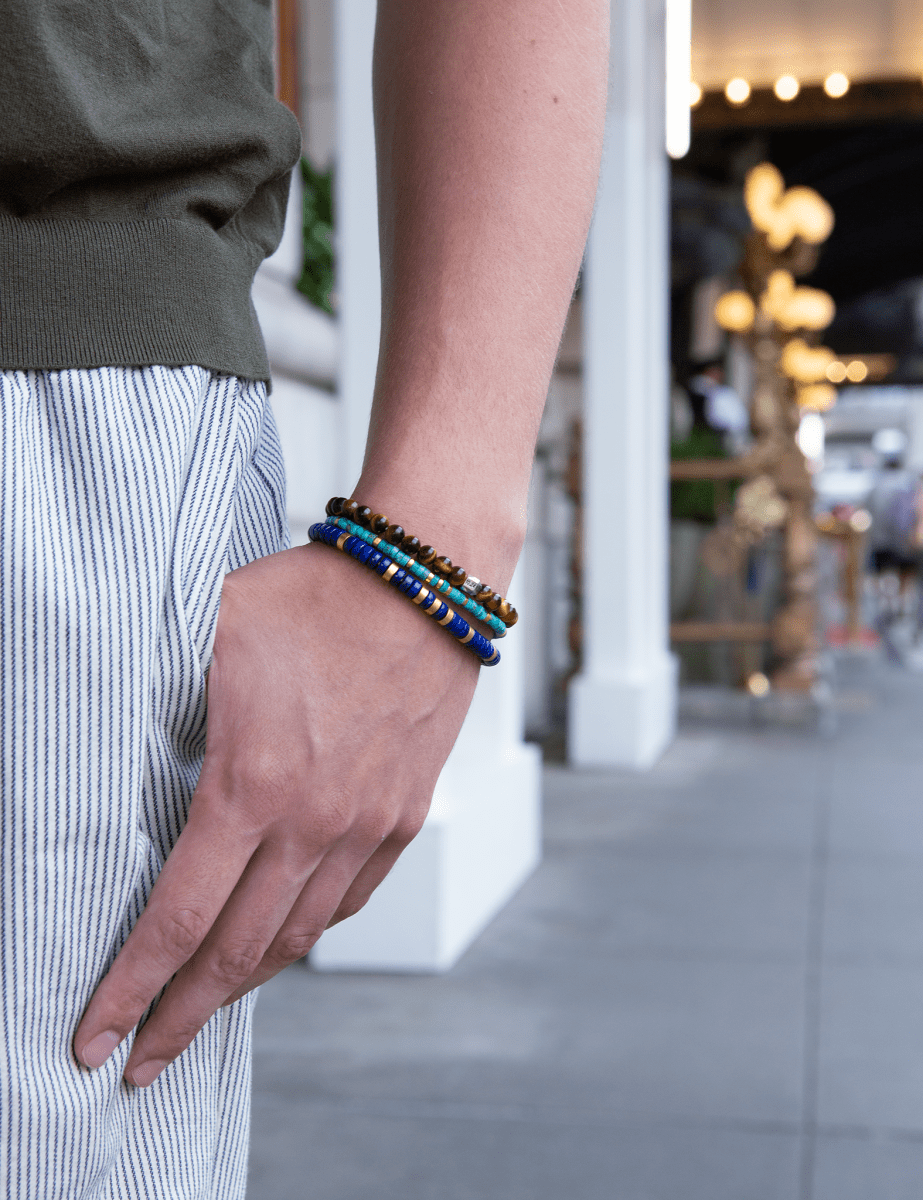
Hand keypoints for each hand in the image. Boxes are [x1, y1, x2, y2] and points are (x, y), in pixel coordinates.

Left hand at [73, 542, 479, 1086]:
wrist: (422, 583)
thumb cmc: (314, 599)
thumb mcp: (210, 633)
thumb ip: (159, 693)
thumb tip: (106, 726)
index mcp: (252, 785)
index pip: (178, 918)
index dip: (131, 988)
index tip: (97, 1039)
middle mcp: (313, 823)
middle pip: (235, 954)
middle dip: (180, 1016)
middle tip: (143, 1061)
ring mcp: (365, 826)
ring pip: (294, 937)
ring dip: (242, 988)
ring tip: (204, 1013)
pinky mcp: (402, 816)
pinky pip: (347, 900)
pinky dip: (305, 934)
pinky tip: (280, 942)